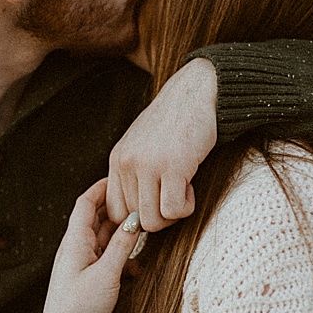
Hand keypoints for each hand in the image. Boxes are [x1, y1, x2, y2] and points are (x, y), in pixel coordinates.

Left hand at [43, 178, 142, 312]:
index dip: (101, 188)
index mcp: (75, 242)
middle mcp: (76, 249)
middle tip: (139, 201)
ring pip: (104, 239)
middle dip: (117, 209)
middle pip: (96, 218)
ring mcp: (81, 263)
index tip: (120, 176)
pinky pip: (106, 259)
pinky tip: (135, 268)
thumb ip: (122, 247)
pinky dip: (121, 257)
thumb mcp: (105, 275)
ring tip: (143, 230)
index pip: (85, 204)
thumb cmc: (80, 308)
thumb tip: (135, 220)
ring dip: (122, 235)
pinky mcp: (87, 278)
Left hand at [106, 56, 217, 231]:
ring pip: (152, 220)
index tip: (156, 204)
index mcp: (117, 160)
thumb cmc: (175, 122)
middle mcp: (127, 163)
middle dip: (159, 216)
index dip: (137, 217)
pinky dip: (186, 207)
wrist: (197, 92)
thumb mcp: (142, 145)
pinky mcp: (173, 166)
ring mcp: (148, 165)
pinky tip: (190, 186)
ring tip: (182, 192)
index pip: (115, 211)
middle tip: (174, 196)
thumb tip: (137, 215)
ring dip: (172, 215)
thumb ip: (134, 173)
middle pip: (135, 219)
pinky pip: (174, 210)